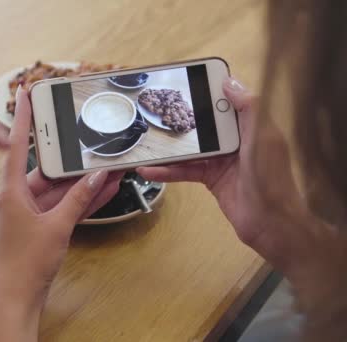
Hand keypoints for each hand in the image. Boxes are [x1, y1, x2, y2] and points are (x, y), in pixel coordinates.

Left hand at [0, 87, 121, 341]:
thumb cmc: (25, 262)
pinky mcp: (39, 230)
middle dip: (72, 161)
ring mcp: (28, 215)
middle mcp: (17, 199)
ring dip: (81, 184)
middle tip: (90, 140)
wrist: (15, 300)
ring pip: (58, 192)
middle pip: (46, 171)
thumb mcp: (56, 227)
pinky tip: (103, 192)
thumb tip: (96, 175)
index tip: (26, 94)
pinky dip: (79, 203)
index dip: (24, 119)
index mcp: (10, 192)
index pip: (17, 146)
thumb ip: (77, 199)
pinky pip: (62, 210)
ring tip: (109, 168)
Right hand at [136, 77, 307, 269]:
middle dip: (181, 117)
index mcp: (251, 126)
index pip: (228, 103)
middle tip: (155, 108)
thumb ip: (249, 109)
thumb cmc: (271, 179)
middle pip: (204, 124)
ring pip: (190, 148)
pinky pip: (185, 170)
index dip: (210, 91)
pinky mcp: (210, 178)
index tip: (188, 80)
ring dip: (168, 147)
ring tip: (145, 140)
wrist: (270, 224)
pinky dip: (167, 171)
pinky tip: (149, 170)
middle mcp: (236, 140)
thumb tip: (229, 82)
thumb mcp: (263, 138)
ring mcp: (221, 160)